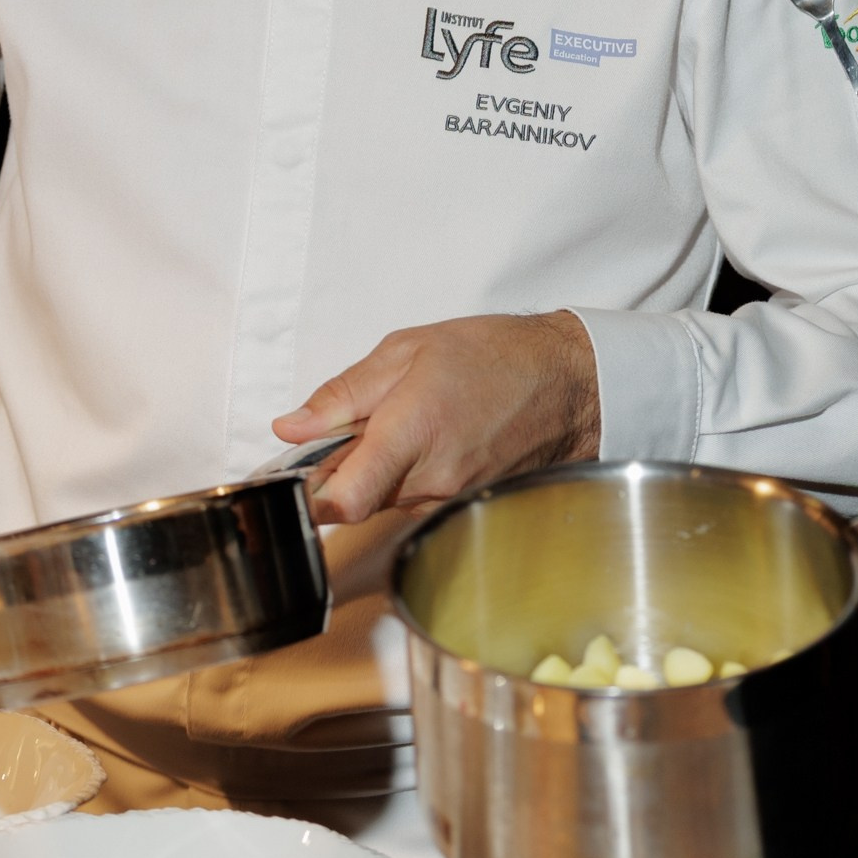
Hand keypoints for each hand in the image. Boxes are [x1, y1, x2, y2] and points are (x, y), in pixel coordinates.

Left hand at [272, 312, 600, 523]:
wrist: (567, 385)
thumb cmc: (495, 357)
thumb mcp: (407, 350)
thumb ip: (343, 394)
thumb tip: (292, 428)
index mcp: (411, 433)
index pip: (341, 501)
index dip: (305, 497)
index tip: (289, 477)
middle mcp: (430, 480)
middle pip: (353, 498)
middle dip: (340, 465)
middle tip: (355, 421)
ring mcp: (448, 500)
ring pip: (380, 500)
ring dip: (373, 468)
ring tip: (401, 420)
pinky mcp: (460, 507)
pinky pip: (410, 499)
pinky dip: (402, 474)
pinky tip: (425, 439)